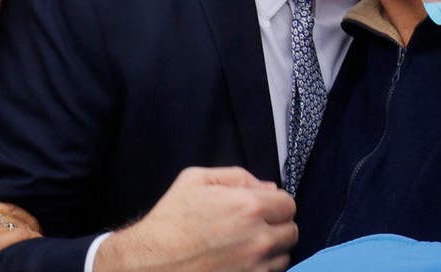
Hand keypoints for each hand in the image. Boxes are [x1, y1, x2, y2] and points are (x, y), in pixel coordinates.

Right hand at [96, 167, 297, 271]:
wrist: (149, 263)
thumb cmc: (170, 220)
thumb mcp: (197, 180)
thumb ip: (237, 176)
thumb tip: (266, 186)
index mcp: (249, 206)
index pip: (288, 204)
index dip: (276, 203)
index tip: (264, 207)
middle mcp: (258, 238)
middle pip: (291, 231)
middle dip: (277, 226)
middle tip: (256, 226)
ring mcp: (254, 267)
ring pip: (284, 256)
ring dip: (272, 250)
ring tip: (247, 246)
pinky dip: (262, 268)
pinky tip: (242, 261)